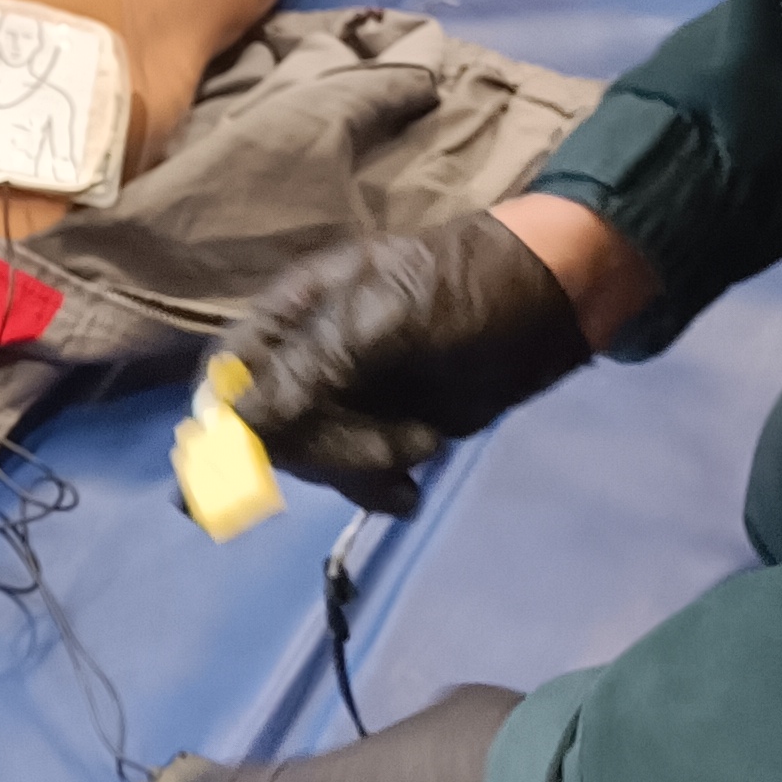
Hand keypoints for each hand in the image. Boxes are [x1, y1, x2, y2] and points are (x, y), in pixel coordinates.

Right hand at [226, 208, 594, 514]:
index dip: (229, 421)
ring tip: (421, 447)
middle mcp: (308, 355)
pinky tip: (410, 494)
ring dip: (361, 468)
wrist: (553, 301)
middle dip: (325, 448)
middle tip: (391, 449)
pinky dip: (379, 487)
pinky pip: (356, 473)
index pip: (228, 372)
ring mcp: (347, 395)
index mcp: (296, 310)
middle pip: (269, 428)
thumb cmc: (470, 287)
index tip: (253, 464)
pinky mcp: (383, 427)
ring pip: (314, 457)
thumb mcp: (389, 316)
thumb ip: (314, 367)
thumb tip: (239, 422)